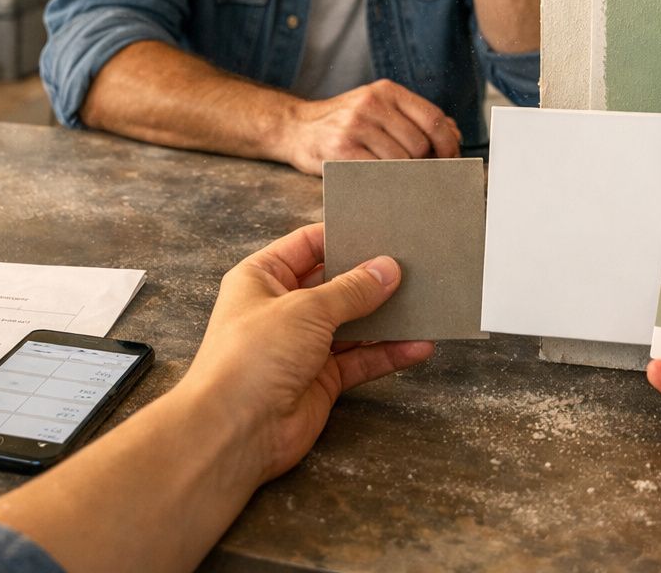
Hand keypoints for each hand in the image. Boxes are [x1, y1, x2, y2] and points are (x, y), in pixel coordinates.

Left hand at [177, 223, 434, 482]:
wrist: (236, 430)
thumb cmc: (253, 356)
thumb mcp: (306, 309)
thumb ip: (351, 290)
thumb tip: (387, 268)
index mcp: (262, 277)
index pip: (307, 245)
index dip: (342, 237)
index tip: (382, 230)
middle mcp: (281, 308)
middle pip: (334, 284)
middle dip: (370, 278)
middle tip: (413, 265)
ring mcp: (302, 345)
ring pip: (352, 324)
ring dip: (385, 318)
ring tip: (424, 303)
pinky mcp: (321, 379)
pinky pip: (360, 360)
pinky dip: (388, 354)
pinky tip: (418, 346)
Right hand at [276, 79, 461, 174]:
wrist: (296, 128)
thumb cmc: (344, 123)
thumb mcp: (378, 108)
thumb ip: (414, 118)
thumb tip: (454, 134)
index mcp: (386, 91)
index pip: (433, 118)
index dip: (448, 144)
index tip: (451, 160)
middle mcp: (371, 103)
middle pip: (420, 143)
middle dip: (425, 164)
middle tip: (420, 174)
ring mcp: (355, 125)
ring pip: (401, 161)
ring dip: (405, 175)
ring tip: (397, 178)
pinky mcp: (341, 149)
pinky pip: (378, 172)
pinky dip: (386, 181)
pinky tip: (382, 182)